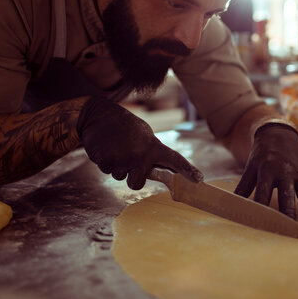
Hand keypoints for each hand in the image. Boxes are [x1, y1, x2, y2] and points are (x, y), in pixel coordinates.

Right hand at [77, 96, 202, 188]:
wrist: (98, 115)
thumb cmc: (125, 127)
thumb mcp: (144, 136)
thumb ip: (153, 153)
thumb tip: (166, 173)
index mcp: (153, 146)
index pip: (175, 159)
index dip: (188, 170)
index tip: (199, 179)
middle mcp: (140, 154)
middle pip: (138, 183)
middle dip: (132, 176)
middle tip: (127, 157)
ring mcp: (122, 159)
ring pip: (120, 176)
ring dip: (117, 166)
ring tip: (116, 147)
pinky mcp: (105, 160)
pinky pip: (107, 171)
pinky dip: (105, 162)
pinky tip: (106, 148)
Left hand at [234, 124, 297, 224]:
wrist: (278, 134)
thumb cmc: (261, 155)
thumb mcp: (250, 168)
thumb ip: (243, 187)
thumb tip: (231, 204)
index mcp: (266, 170)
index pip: (264, 192)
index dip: (262, 206)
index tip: (262, 221)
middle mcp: (284, 171)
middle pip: (287, 193)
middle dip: (289, 209)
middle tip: (290, 226)